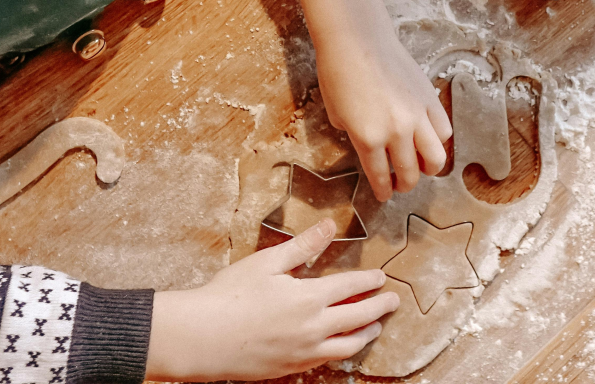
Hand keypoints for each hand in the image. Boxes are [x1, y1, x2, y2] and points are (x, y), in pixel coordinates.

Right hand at [146, 220, 399, 380]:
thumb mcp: (267, 262)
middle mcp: (313, 328)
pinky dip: (342, 351)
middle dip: (379, 308)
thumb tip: (330, 225)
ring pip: (348, 346)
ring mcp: (303, 352)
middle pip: (358, 318)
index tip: (381, 277)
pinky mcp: (290, 368)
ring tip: (375, 327)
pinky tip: (340, 345)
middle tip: (392, 301)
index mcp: (309, 298)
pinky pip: (326, 361)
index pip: (350, 287)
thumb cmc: (229, 295)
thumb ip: (303, 245)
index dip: (369, 281)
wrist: (202, 338)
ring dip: (366, 334)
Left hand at [280, 0, 451, 201]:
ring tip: (421, 167)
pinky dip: (439, 141)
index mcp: (368, 137)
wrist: (357, 39)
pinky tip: (429, 140)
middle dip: (405, 184)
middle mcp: (396, 131)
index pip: (380, 176)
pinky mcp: (429, 99)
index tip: (383, 195)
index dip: (382, 190)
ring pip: (435, 158)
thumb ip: (354, 136)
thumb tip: (368, 147)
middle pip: (409, 172)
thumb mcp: (336, 113)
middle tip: (400, 184)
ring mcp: (417, 115)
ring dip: (429, 169)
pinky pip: (443, 130)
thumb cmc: (338, 73)